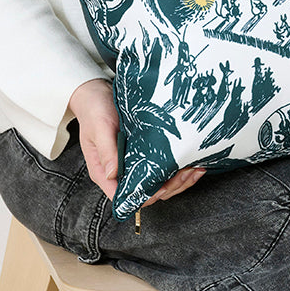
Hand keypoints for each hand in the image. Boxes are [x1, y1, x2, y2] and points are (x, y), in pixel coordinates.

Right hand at [68, 78, 204, 205]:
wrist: (96, 93)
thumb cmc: (94, 110)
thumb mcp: (99, 128)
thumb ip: (106, 151)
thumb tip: (112, 174)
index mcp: (104, 172)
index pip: (124, 197)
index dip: (145, 196)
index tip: (163, 186)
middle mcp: (119, 172)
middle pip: (146, 193)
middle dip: (169, 187)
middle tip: (187, 173)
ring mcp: (132, 164)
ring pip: (157, 183)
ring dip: (177, 180)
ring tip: (195, 169)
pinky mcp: (143, 153)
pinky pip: (160, 168)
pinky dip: (177, 168)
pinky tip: (190, 162)